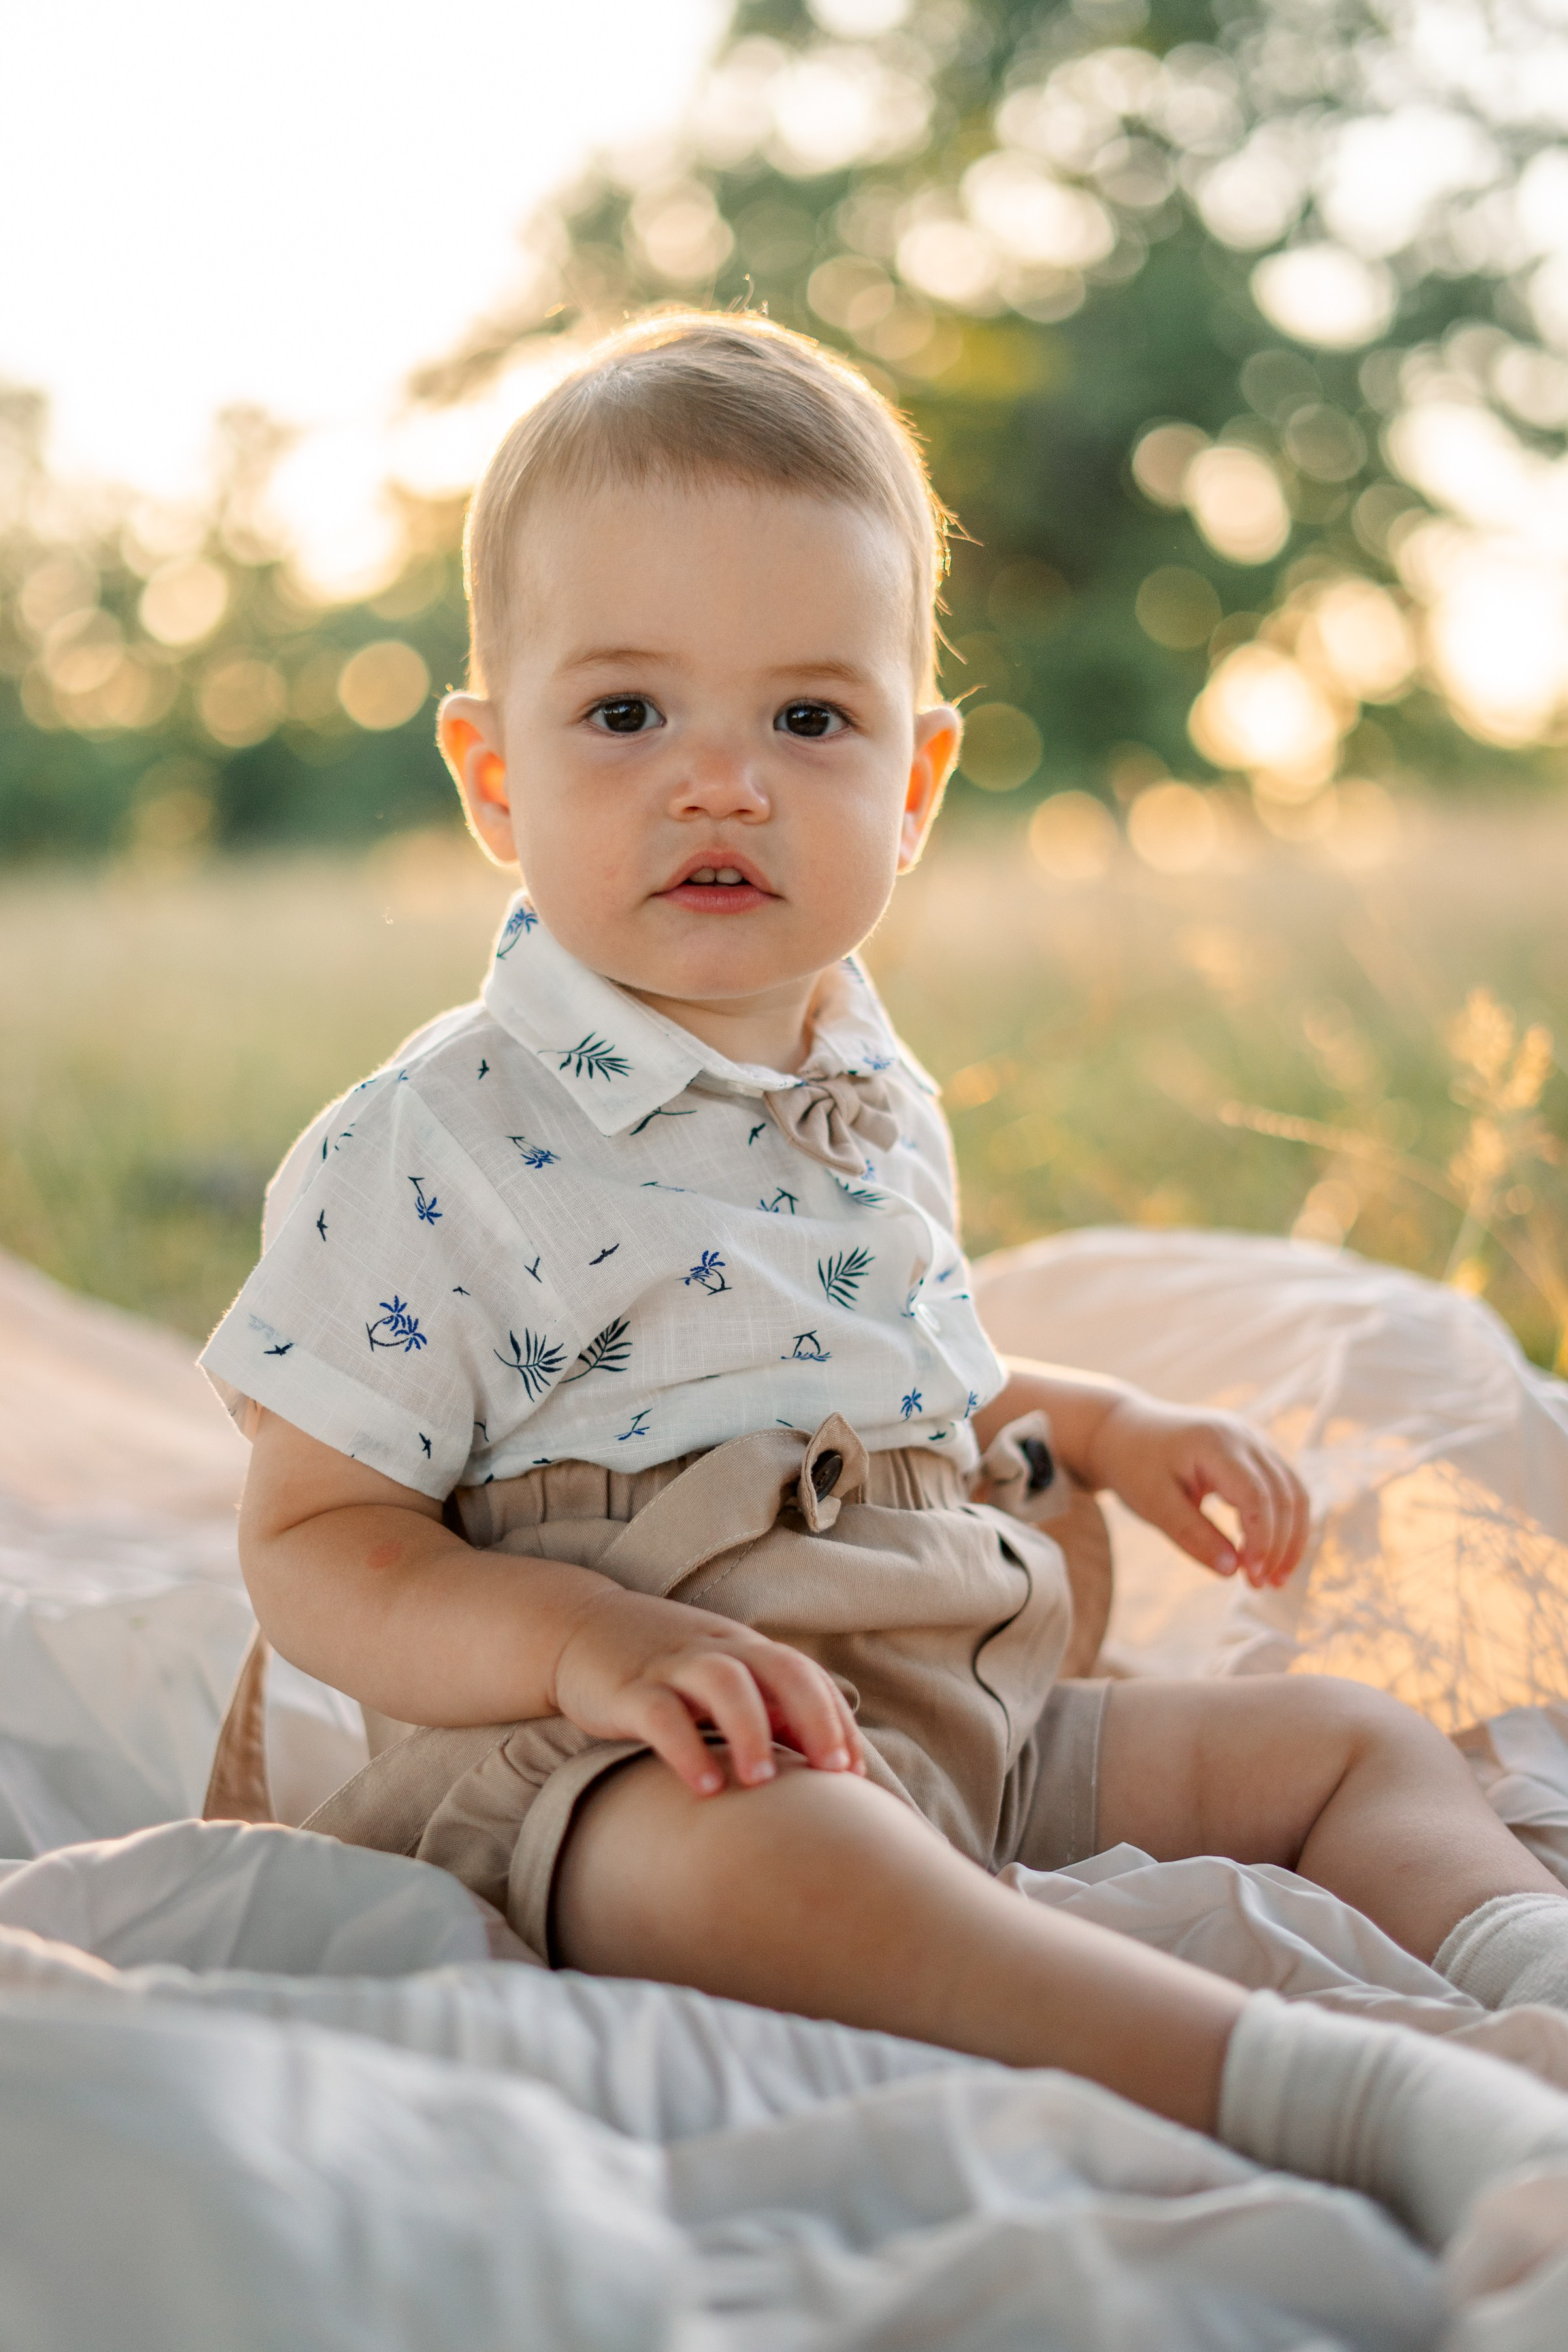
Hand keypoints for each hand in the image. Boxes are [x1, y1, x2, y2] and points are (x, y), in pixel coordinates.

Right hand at [550, 1584, 864, 1796]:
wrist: (575, 1628)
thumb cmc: (661, 1666)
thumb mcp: (718, 1675)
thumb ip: (767, 1707)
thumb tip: (822, 1758)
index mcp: (744, 1649)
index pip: (806, 1676)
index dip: (836, 1720)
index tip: (854, 1774)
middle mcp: (717, 1651)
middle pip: (781, 1669)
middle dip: (815, 1718)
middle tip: (832, 1774)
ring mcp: (672, 1666)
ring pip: (725, 1684)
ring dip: (752, 1731)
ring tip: (762, 1782)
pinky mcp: (628, 1689)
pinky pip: (662, 1714)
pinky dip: (687, 1749)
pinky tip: (705, 1787)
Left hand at [1083, 1394, 1309, 1588]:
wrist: (1123, 1431)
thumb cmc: (1134, 1466)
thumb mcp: (1152, 1504)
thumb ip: (1192, 1535)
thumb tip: (1232, 1571)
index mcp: (1215, 1443)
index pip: (1256, 1496)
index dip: (1261, 1540)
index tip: (1251, 1578)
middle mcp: (1243, 1435)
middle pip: (1283, 1494)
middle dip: (1280, 1545)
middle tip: (1262, 1586)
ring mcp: (1253, 1439)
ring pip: (1294, 1491)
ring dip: (1291, 1537)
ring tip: (1274, 1580)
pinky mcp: (1255, 1451)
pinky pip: (1285, 1487)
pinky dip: (1284, 1522)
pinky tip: (1271, 1554)